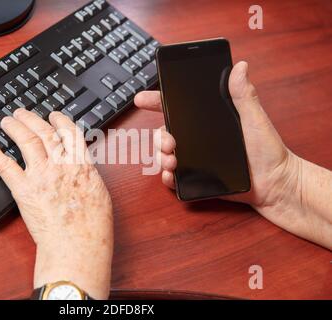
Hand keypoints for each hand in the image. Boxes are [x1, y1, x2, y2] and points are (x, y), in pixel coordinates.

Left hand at [0, 109, 112, 298]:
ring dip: (15, 127)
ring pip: (26, 141)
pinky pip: (5, 166)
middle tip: (22, 113)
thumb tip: (82, 168)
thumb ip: (87, 175)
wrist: (77, 244)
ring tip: (7, 121)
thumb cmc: (92, 226)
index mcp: (81, 164)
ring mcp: (41, 175)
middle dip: (31, 119)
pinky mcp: (23, 189)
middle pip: (44, 131)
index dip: (59, 120)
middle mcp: (60, 164)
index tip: (53, 116)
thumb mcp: (99, 192)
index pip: (69, 132)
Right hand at [134, 61, 331, 248]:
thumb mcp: (255, 119)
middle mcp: (198, 139)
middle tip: (169, 142)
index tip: (142, 99)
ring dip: (161, 156)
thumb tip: (240, 66)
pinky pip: (174, 177)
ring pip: (165, 155)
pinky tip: (171, 175)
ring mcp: (195, 159)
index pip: (177, 108)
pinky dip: (167, 176)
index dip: (157, 102)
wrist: (274, 184)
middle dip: (158, 136)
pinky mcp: (197, 178)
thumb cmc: (268, 151)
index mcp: (207, 122)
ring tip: (171, 160)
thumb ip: (244, 95)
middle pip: (165, 133)